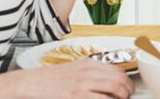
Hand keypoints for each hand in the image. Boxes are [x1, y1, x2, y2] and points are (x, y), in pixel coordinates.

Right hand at [18, 58, 134, 98]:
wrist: (30, 83)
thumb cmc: (49, 79)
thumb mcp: (73, 70)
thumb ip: (89, 73)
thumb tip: (105, 80)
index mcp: (89, 64)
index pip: (118, 70)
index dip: (127, 80)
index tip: (129, 88)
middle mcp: (89, 71)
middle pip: (120, 79)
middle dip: (128, 90)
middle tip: (129, 96)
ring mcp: (84, 84)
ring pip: (115, 88)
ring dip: (123, 97)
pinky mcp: (78, 96)